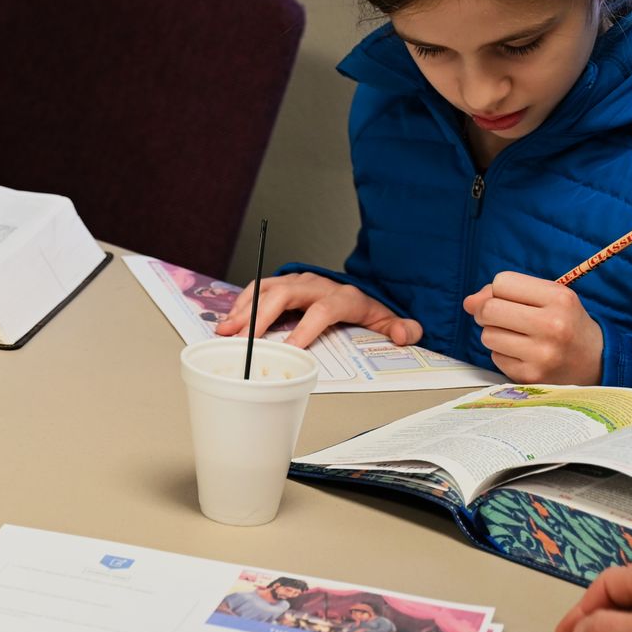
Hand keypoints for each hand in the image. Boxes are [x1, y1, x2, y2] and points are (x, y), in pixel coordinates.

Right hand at [214, 273, 421, 348]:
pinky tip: (229, 322)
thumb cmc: (366, 308)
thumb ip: (402, 327)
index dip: (306, 329)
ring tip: (226, 330)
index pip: (322, 310)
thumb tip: (405, 334)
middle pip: (284, 295)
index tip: (291, 350)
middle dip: (261, 318)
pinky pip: (258, 288)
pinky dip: (241, 303)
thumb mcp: (387, 318)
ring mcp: (296, 281)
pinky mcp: (283, 283)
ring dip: (245, 309)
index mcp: (342, 296)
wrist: (356, 287)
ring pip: (266, 288)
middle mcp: (316, 284)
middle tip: (244, 341)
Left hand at [463, 270, 603, 382]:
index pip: (502, 282)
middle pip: (489, 309)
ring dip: (494, 334)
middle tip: (501, 318)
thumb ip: (509, 292)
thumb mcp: (549, 297)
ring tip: (518, 337)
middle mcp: (553, 325)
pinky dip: (503, 354)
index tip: (509, 299)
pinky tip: (523, 354)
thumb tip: (468, 303)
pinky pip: (495, 357)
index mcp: (559, 298)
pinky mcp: (531, 376)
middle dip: (487, 312)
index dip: (498, 290)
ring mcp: (542, 354)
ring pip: (487, 335)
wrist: (597, 361)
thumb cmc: (567, 323)